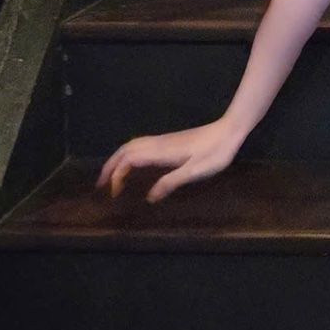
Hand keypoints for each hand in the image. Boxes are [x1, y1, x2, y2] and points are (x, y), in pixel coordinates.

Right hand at [96, 117, 244, 202]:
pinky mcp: (169, 141)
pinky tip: (134, 164)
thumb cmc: (215, 153)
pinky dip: (129, 155)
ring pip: (132, 146)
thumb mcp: (195, 171)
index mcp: (161, 151)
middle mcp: (158, 143)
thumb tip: (149, 198)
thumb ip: (171, 182)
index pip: (129, 160)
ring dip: (118, 159)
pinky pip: (141, 145)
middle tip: (100, 185)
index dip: (117, 175)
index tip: (114, 193)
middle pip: (125, 150)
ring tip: (112, 175)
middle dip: (110, 166)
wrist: (229, 131)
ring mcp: (163, 140)